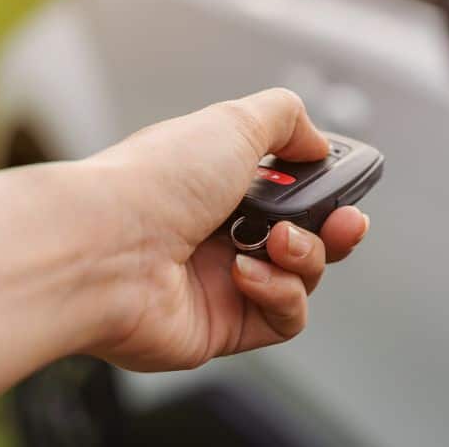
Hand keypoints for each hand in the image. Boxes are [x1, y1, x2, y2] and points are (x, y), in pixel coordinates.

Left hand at [83, 88, 369, 370]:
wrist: (102, 249)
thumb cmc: (155, 183)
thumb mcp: (232, 122)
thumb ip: (285, 119)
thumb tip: (315, 142)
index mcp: (217, 181)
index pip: (287, 186)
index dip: (323, 185)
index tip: (345, 181)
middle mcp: (218, 231)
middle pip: (305, 235)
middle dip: (335, 228)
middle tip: (345, 220)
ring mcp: (220, 282)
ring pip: (301, 277)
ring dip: (304, 256)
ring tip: (276, 240)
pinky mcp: (221, 328)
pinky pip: (283, 318)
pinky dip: (279, 293)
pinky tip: (246, 273)